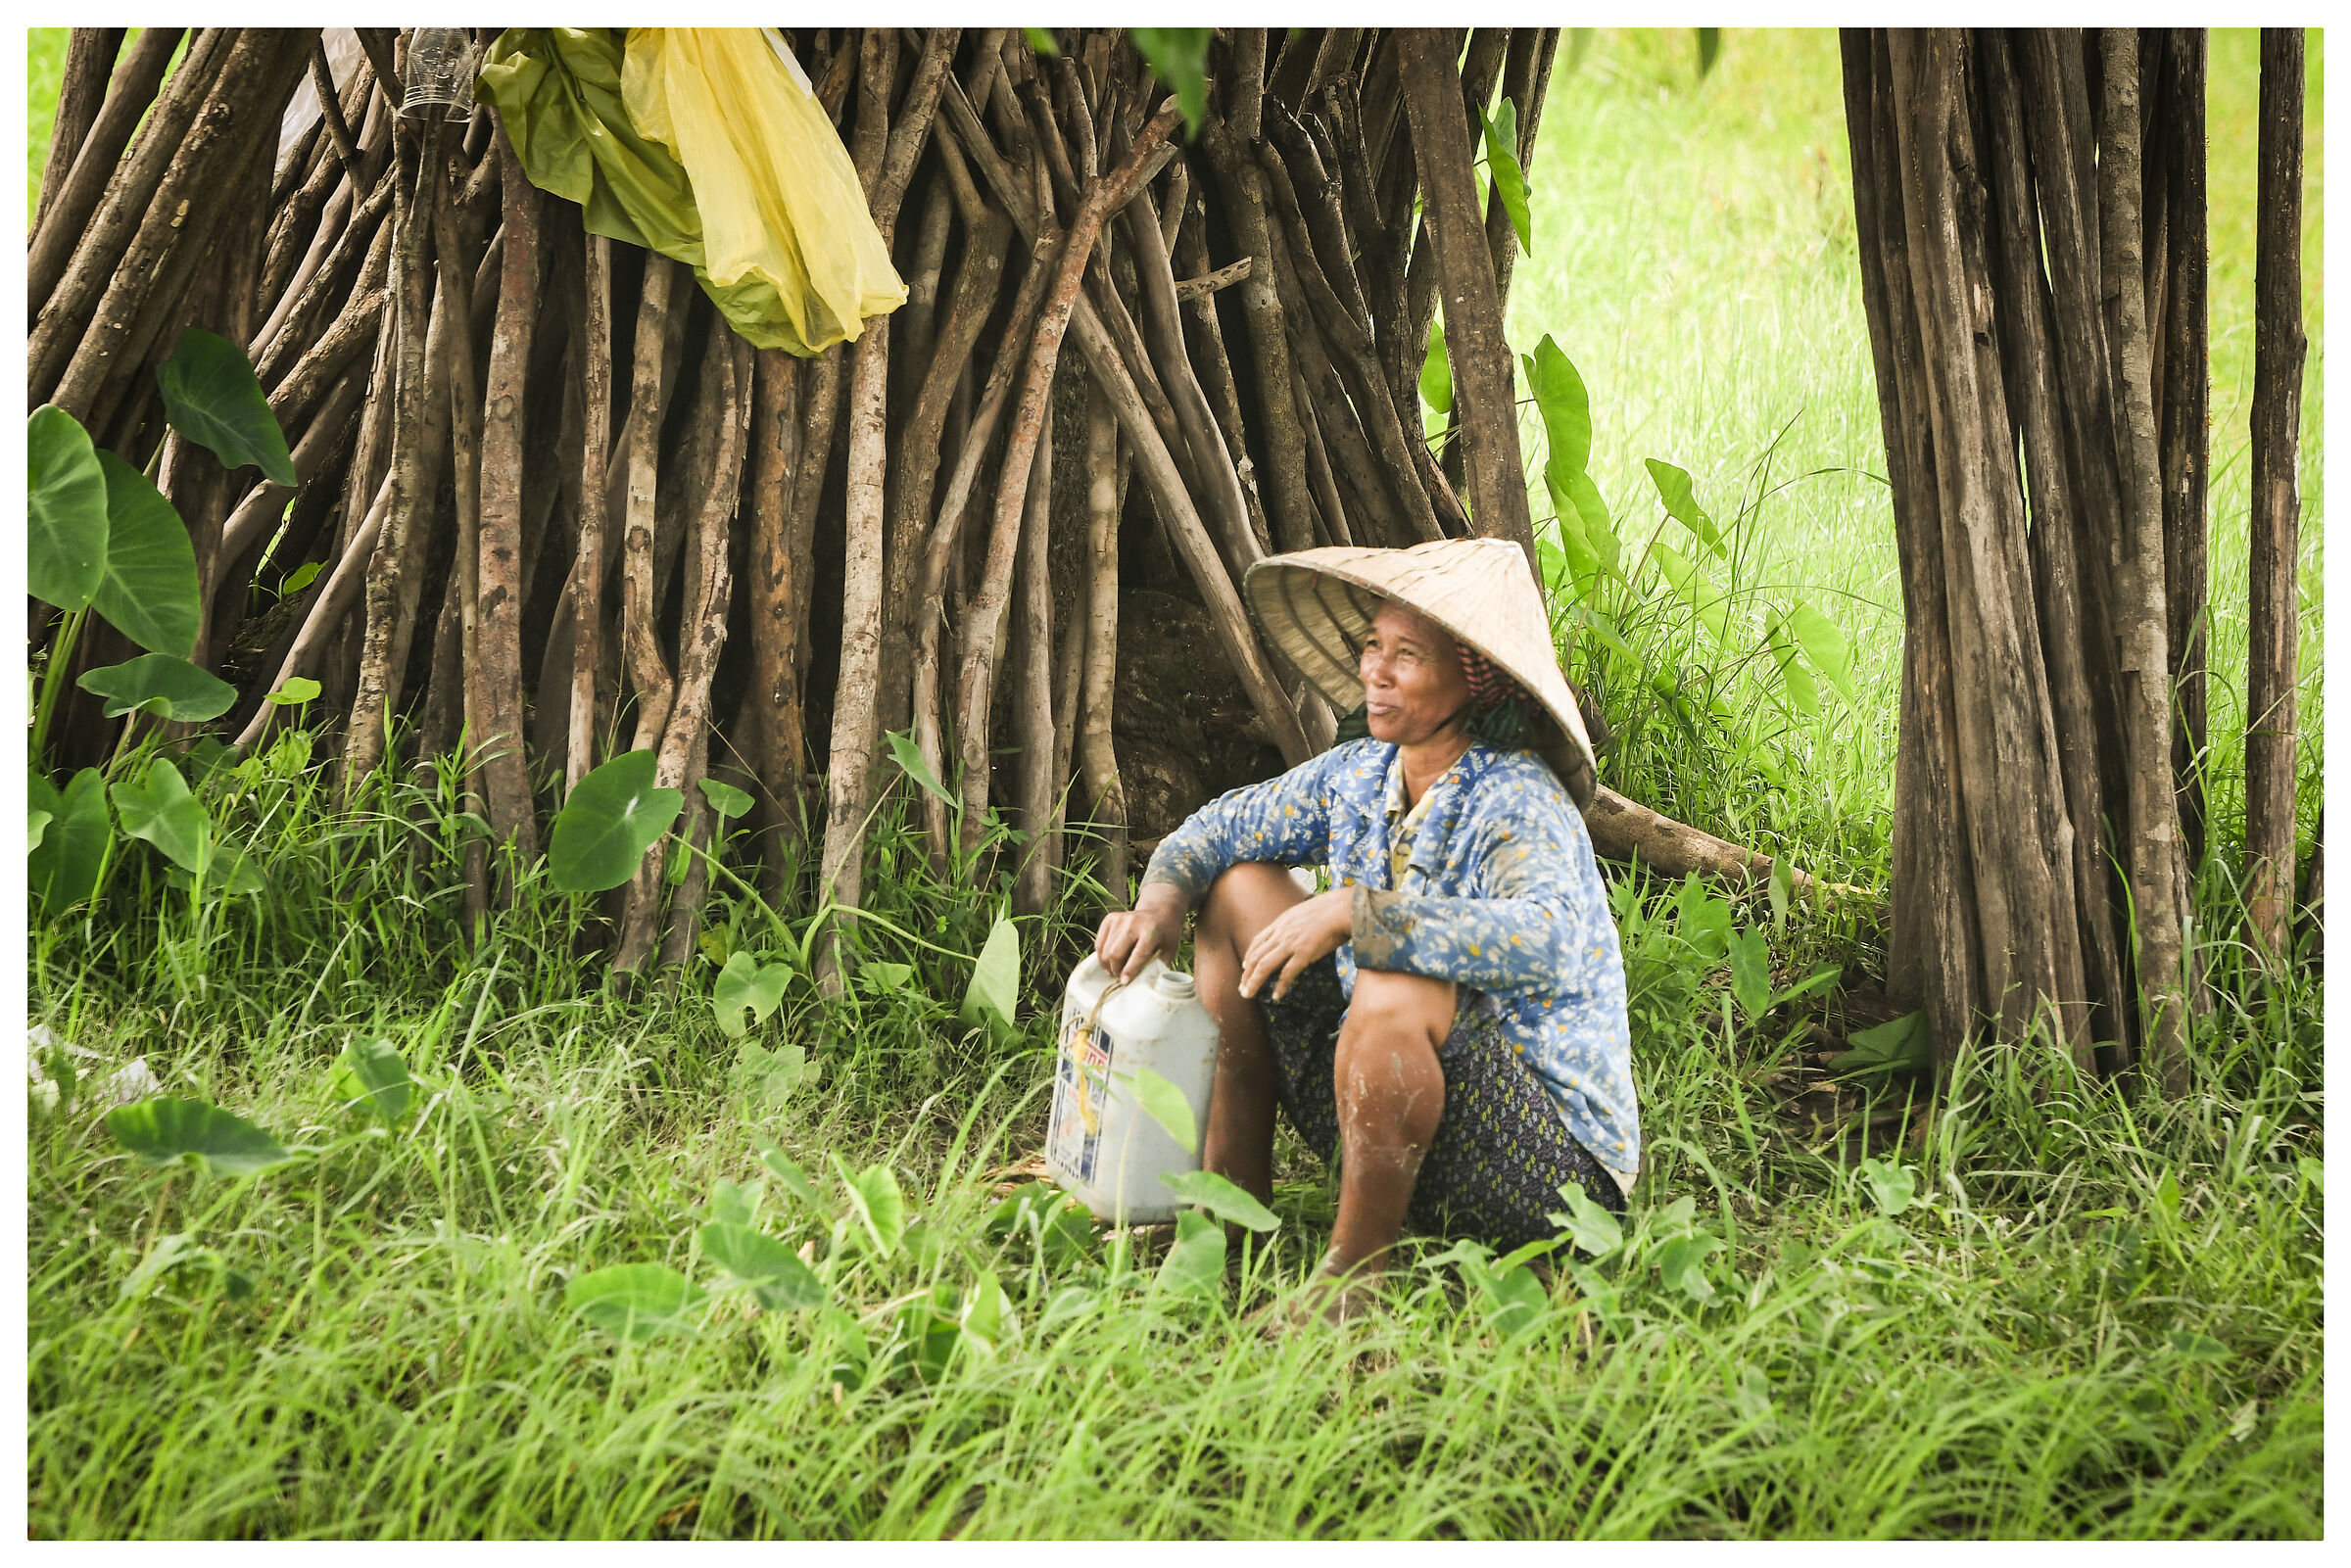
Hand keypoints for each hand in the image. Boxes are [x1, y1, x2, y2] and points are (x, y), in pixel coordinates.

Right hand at [1095, 883, 1187, 982]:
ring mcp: (1119, 919)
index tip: (1124, 982)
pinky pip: (1099, 943)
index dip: (1129, 971)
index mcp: (1151, 931)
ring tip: (1115, 971)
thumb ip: (1159, 966)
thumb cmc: (1165, 935)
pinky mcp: (1109, 919)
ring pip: (1105, 950)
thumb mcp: (1169, 950)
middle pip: (1115, 953)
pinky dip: (1102, 955)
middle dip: (1116, 970)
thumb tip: (1146, 984)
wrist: (1158, 912)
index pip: (1137, 954)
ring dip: (1108, 965)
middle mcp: (1133, 922)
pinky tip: (1109, 961)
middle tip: (1120, 978)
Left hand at [1239, 888, 1354, 1000]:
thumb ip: (1295, 925)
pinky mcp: (1304, 952)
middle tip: (1242, 988)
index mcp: (1281, 922)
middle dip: (1246, 974)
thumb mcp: (1304, 912)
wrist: (1343, 908)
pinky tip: (1276, 996)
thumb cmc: (1330, 910)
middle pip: (1256, 956)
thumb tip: (1296, 935)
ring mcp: (1291, 943)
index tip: (1244, 966)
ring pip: (1264, 966)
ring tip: (1248, 994)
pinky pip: (1287, 973)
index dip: (1249, 955)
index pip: (1257, 941)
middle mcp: (1282, 933)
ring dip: (1254, 982)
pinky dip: (1280, 986)